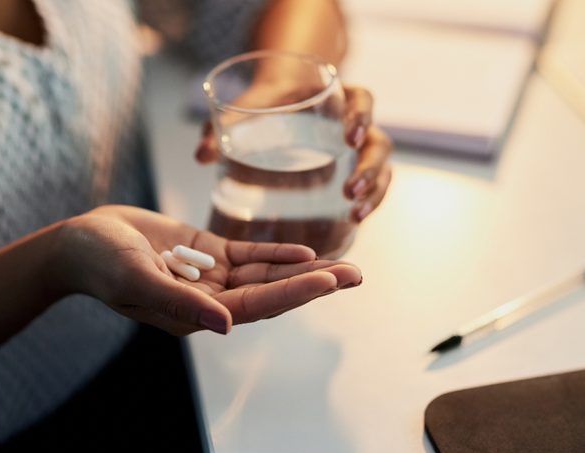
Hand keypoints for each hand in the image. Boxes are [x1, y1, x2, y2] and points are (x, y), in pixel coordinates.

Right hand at [55, 205, 361, 334]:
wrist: (82, 241)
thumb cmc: (101, 263)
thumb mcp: (137, 279)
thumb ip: (181, 303)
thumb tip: (226, 326)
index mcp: (197, 315)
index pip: (256, 305)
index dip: (293, 292)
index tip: (329, 279)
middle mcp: (212, 300)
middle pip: (273, 292)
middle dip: (315, 283)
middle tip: (356, 276)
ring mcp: (212, 276)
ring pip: (268, 273)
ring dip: (305, 268)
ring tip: (345, 265)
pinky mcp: (208, 252)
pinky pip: (249, 255)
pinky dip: (276, 253)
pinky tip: (305, 250)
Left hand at [195, 85, 392, 222]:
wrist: (281, 109)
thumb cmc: (268, 107)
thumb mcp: (248, 109)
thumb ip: (224, 127)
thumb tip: (201, 155)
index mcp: (337, 98)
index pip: (362, 100)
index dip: (361, 115)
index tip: (348, 136)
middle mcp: (357, 125)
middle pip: (379, 142)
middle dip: (370, 167)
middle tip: (350, 189)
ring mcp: (360, 153)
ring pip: (383, 171)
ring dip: (374, 192)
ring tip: (355, 212)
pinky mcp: (356, 175)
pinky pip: (375, 190)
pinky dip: (369, 205)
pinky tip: (354, 221)